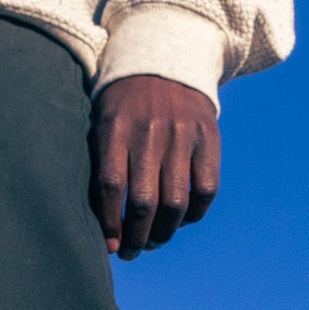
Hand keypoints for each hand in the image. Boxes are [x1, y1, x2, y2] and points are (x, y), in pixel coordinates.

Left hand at [90, 74, 220, 258]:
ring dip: (164, 233)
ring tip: (154, 242)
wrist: (165, 58)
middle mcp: (150, 132)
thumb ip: (101, 162)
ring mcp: (182, 135)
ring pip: (175, 203)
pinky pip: (205, 189)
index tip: (110, 246)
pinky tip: (181, 220)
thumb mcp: (102, 120)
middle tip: (132, 251)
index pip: (111, 187)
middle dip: (137, 237)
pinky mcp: (208, 138)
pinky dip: (194, 214)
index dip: (110, 223)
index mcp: (116, 127)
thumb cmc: (124, 102)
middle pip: (144, 202)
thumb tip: (104, 222)